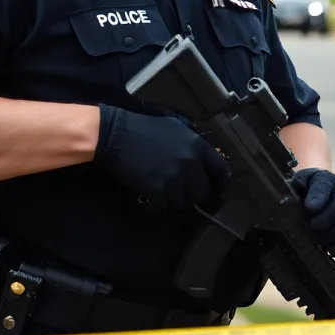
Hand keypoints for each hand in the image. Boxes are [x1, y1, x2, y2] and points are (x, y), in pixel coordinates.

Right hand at [94, 105, 229, 211]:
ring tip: (163, 194)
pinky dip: (157, 206)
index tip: (213, 187)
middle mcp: (189, 162)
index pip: (220, 169)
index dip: (217, 181)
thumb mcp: (174, 127)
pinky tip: (151, 201)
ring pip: (183, 201)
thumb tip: (202, 159)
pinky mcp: (157, 189)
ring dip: (173, 200)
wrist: (114, 134)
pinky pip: (164, 207)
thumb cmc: (143, 128)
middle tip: (180, 193)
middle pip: (202, 191)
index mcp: (196, 145)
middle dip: (192, 194)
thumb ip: (191, 143)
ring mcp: (174, 177)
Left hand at [292, 168, 334, 256]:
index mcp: (328, 180)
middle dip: (325, 222)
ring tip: (319, 241)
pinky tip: (332, 250)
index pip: (325, 187)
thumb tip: (308, 207)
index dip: (318, 198)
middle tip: (311, 229)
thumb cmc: (303, 191)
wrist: (313, 197)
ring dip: (334, 236)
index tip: (309, 208)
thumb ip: (297, 190)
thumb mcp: (297, 185)